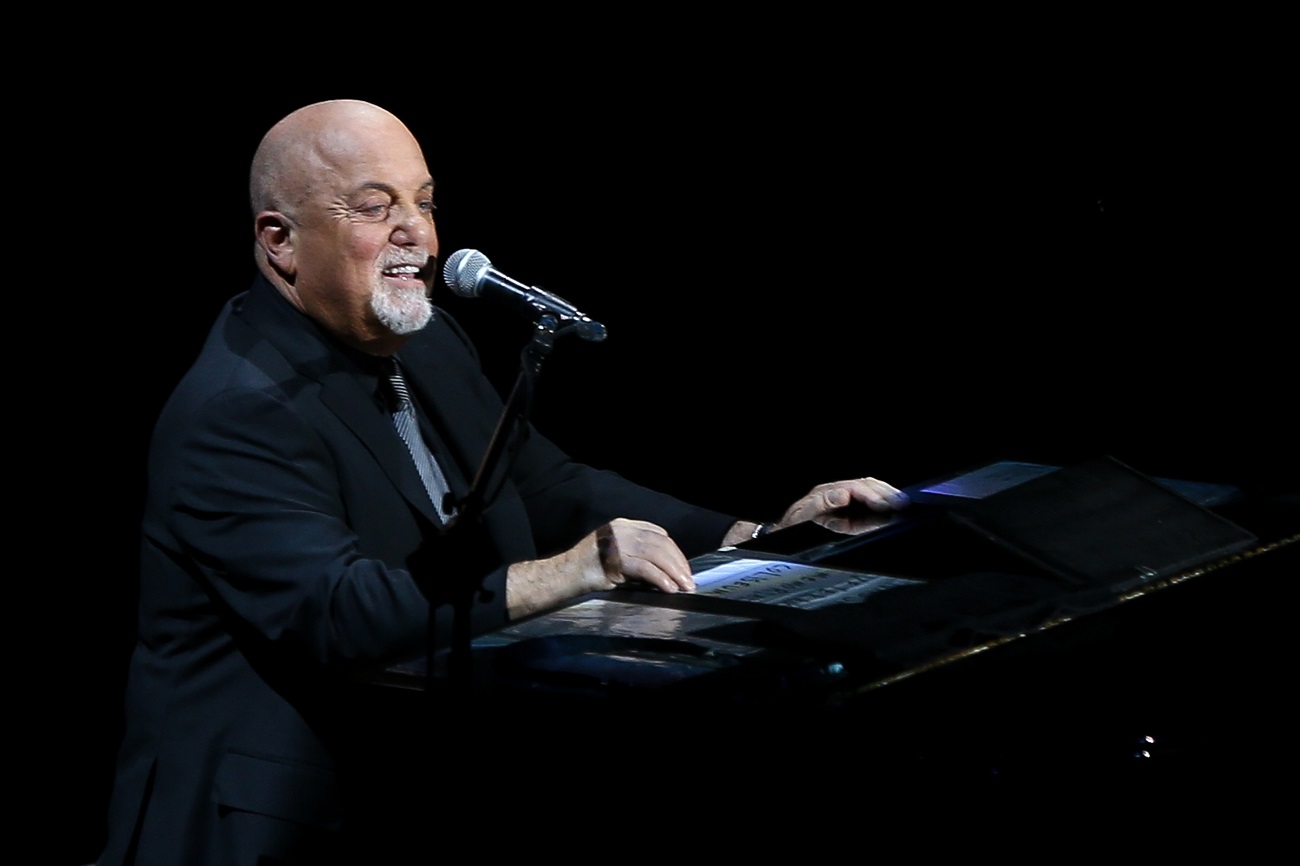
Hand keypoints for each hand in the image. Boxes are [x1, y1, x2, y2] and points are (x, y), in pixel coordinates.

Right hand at [594, 518, 695, 593]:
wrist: (562, 576)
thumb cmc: (588, 570)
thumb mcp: (615, 554)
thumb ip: (637, 554)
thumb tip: (667, 569)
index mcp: (623, 525)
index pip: (658, 533)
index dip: (675, 551)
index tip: (684, 568)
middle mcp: (621, 529)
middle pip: (660, 543)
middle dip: (678, 563)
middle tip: (689, 581)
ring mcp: (616, 542)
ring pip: (655, 555)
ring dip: (673, 572)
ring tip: (683, 587)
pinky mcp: (613, 559)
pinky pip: (644, 568)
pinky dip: (660, 579)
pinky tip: (668, 589)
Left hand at [775, 477, 908, 531]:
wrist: (783, 534)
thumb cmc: (791, 525)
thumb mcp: (801, 516)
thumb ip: (820, 504)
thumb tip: (842, 494)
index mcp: (827, 493)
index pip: (855, 489)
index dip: (871, 496)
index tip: (885, 505)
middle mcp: (837, 494)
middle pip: (867, 486)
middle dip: (886, 494)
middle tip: (903, 504)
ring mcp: (843, 502)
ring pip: (870, 493)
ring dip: (887, 498)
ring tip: (902, 505)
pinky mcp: (848, 513)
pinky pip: (867, 507)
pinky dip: (881, 508)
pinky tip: (891, 513)